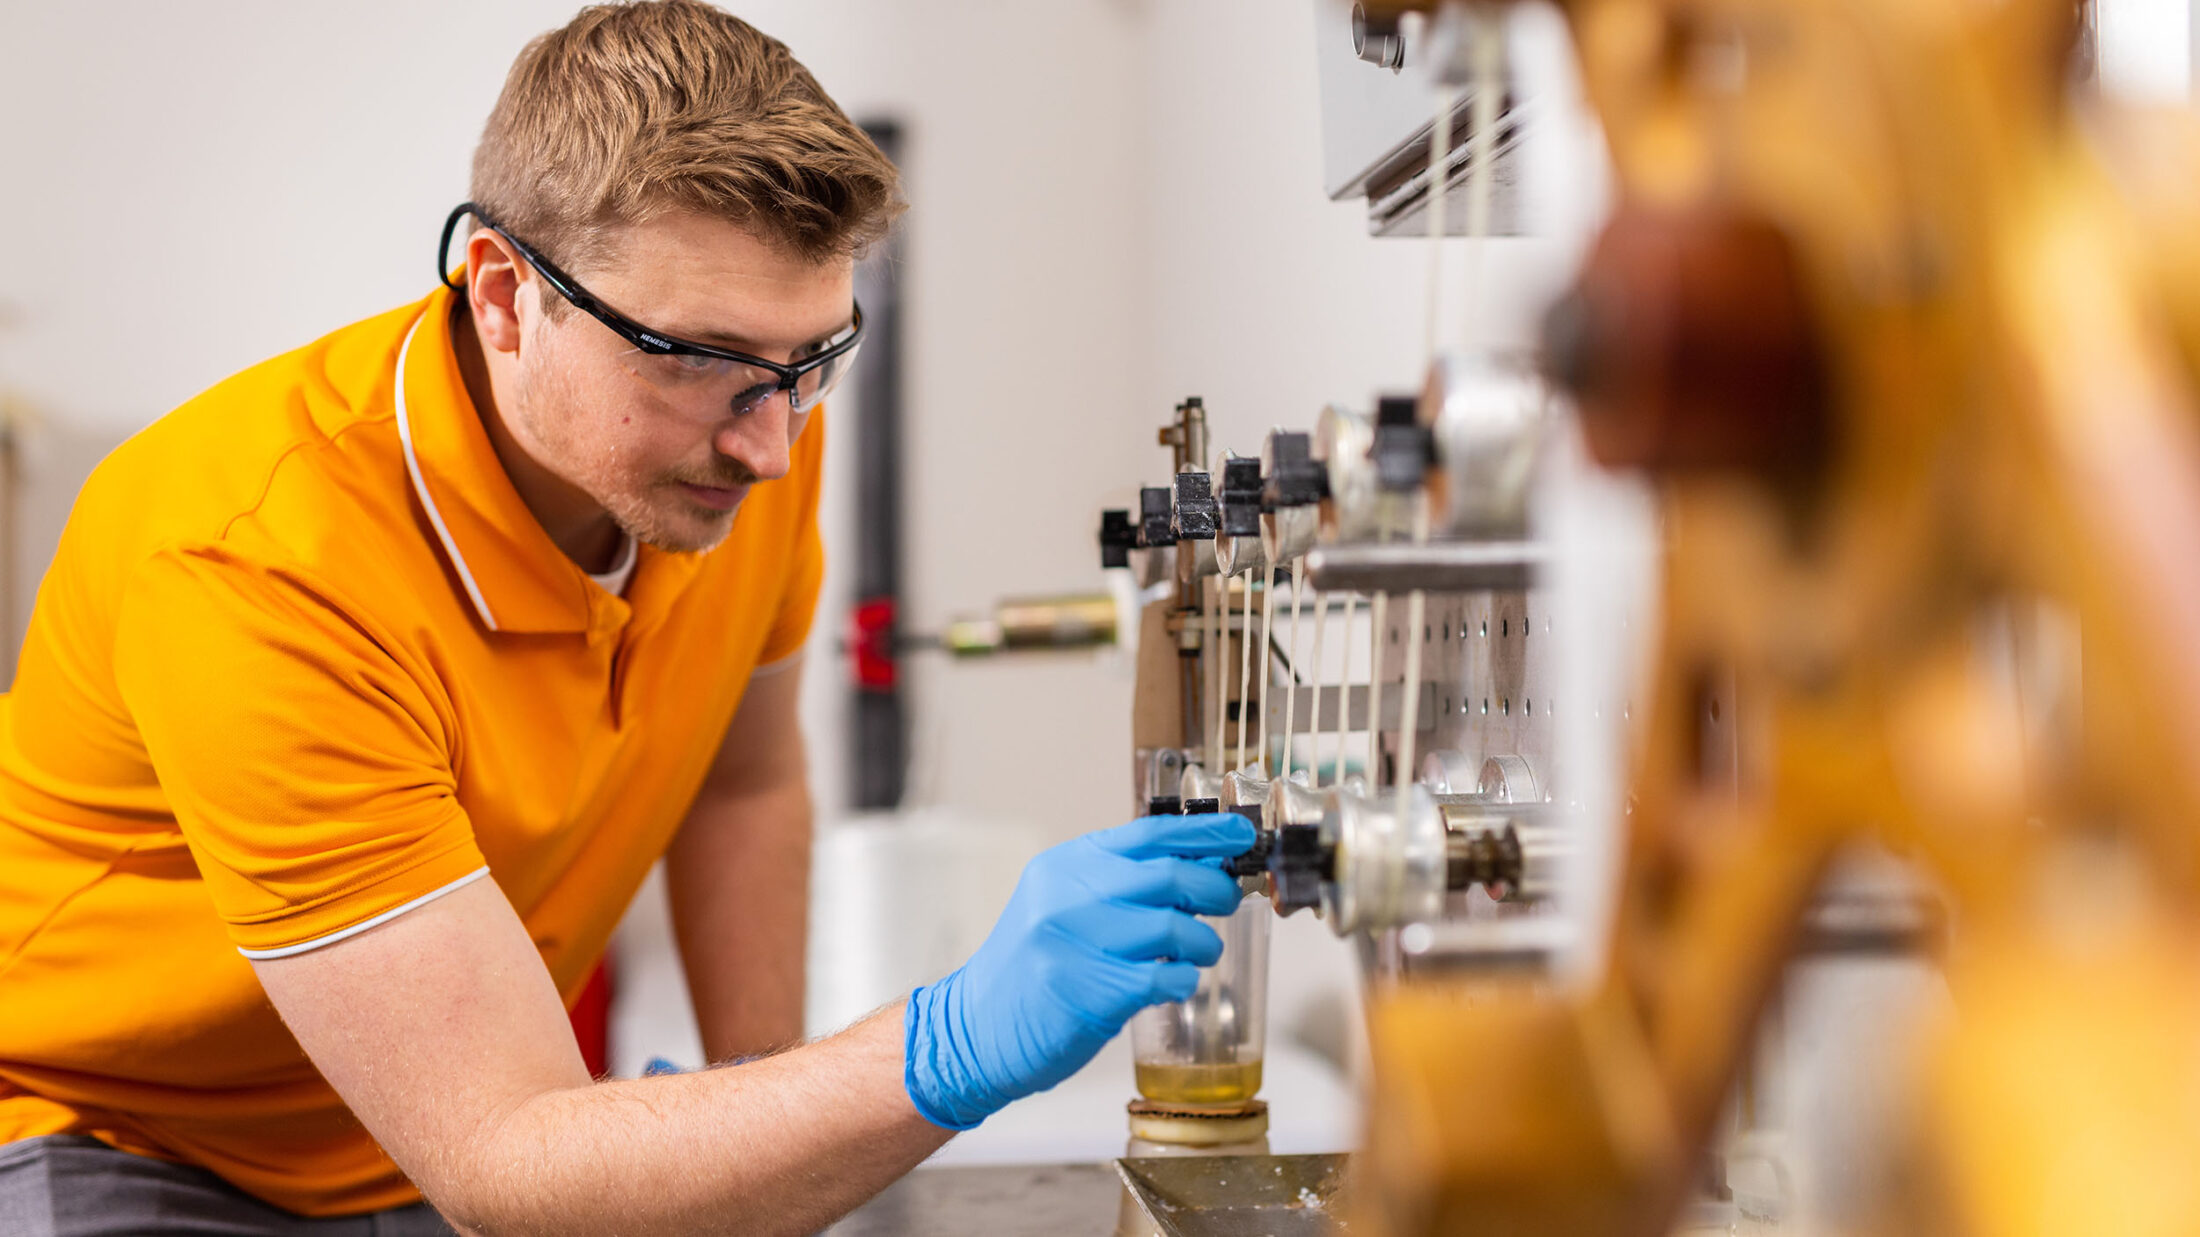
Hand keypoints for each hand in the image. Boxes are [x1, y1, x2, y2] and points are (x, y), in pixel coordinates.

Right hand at [902, 812, 1254, 1128]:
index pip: (1149, 833)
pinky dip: (1183, 981)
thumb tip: (1200, 868)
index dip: (1205, 831)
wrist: (975, 1029)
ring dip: (1204, 943)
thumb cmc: (1032, 968)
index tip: (1240, 835)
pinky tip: (1174, 985)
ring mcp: (1075, 944)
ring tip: (1198, 954)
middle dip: (1215, 889)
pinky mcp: (1088, 993)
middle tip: (1227, 902)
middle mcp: (1068, 896)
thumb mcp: (1062, 904)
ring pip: (1175, 929)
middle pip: (1170, 876)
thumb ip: (1119, 883)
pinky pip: (1165, 979)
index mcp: (1066, 865)